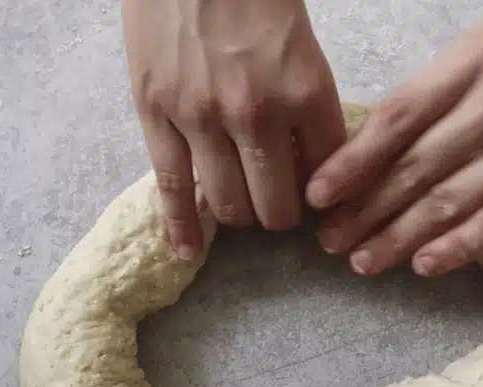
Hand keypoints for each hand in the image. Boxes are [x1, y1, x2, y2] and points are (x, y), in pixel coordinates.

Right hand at [122, 0, 344, 259]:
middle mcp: (257, 113)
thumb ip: (307, 99)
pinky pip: (170, 188)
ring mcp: (201, 118)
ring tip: (242, 205)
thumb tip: (313, 157)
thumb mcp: (301, 38)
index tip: (320, 198)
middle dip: (283, 214)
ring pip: (229, 206)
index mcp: (306, 89)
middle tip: (280, 204)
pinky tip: (187, 252)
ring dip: (241, 215)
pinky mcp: (155, 114)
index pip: (327, 176)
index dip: (325, 194)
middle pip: (278, 206)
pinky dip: (181, 227)